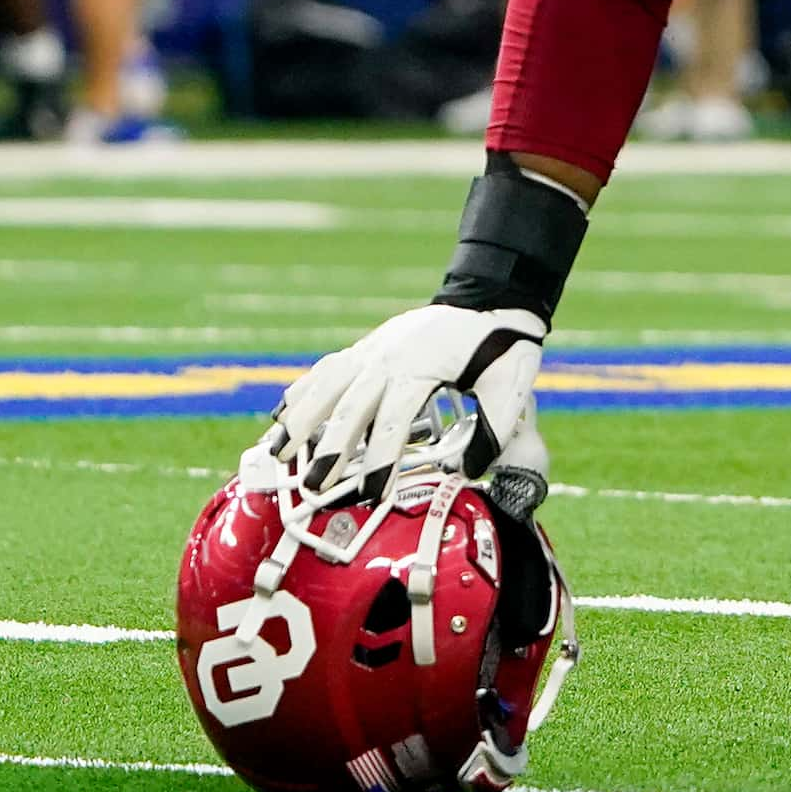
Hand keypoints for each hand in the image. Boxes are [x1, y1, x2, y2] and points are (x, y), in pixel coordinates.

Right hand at [268, 303, 549, 514]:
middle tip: (313, 485)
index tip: (373, 493)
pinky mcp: (366, 348)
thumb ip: (494, 427)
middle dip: (329, 449)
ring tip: (279, 454)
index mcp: (421, 368)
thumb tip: (469, 470)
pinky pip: (327, 369)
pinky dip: (303, 391)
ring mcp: (372, 350)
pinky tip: (282, 414)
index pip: (392, 420)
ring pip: (326, 385)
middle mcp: (387, 358)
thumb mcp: (511, 385)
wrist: (490, 298)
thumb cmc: (503, 344)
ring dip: (301, 420)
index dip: (381, 458)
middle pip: (349, 407)